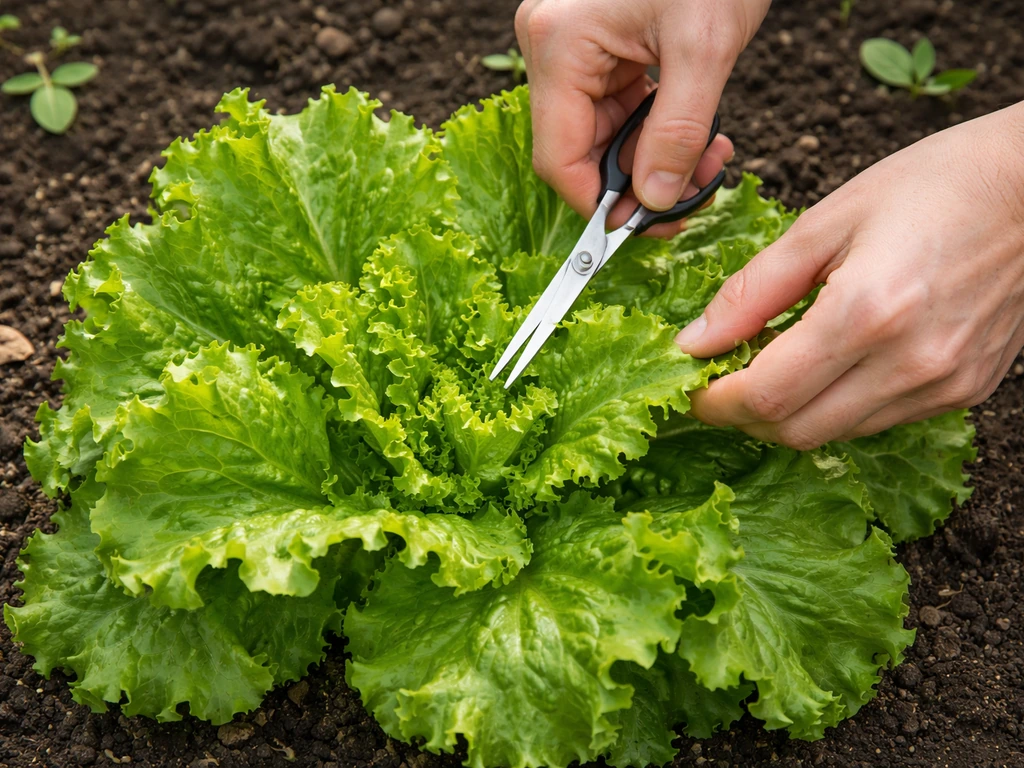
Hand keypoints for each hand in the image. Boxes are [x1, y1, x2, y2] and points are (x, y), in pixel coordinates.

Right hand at [515, 0, 768, 231]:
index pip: (559, 158)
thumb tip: (653, 202)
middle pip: (579, 149)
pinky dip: (654, 130)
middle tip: (693, 196)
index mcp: (559, 45)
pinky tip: (696, 133)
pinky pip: (616, 108)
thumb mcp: (705, 49)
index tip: (643, 229)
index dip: (598, 204)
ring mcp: (573, 45)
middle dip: (637, 182)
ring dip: (652, 159)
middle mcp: (553, 47)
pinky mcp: (599, 44)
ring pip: (601, 134)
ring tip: (710, 159)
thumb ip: (676, 134)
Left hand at [678, 102, 1023, 448]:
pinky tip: (826, 365)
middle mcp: (909, 364)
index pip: (765, 397)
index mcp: (867, 313)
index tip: (688, 386)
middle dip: (742, 415)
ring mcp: (942, 385)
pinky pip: (876, 421)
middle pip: (794, 431)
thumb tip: (696, 341)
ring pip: (834, 434)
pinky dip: (834, 406)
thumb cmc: (934, 186)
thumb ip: (752, 290)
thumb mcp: (825, 222)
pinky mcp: (963, 391)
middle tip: (719, 380)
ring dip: (787, 413)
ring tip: (771, 365)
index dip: (713, 402)